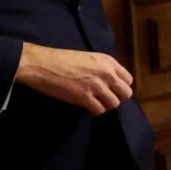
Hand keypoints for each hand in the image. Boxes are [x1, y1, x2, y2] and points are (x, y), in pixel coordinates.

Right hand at [15, 43, 133, 114]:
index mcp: (108, 61)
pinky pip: (100, 110)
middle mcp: (106, 73)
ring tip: (96, 104)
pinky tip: (89, 108)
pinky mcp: (84, 97)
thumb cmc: (61, 60)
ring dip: (106, 106)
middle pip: (125, 93)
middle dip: (117, 98)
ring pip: (114, 104)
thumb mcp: (88, 58)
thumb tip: (110, 81)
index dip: (121, 87)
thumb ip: (102, 68)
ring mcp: (96, 86)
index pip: (128, 80)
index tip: (113, 90)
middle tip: (105, 99)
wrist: (42, 64)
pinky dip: (95, 112)